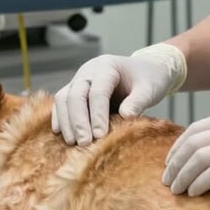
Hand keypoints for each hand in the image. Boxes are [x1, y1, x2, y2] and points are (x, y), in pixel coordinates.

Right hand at [51, 43, 186, 145]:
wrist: (146, 70)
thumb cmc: (149, 79)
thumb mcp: (149, 89)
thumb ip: (139, 101)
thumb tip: (125, 116)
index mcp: (107, 66)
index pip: (98, 91)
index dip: (97, 114)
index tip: (100, 135)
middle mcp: (89, 71)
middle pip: (76, 94)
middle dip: (78, 120)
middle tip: (84, 143)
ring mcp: (80, 79)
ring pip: (63, 98)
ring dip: (66, 121)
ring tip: (73, 143)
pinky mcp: (75, 90)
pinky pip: (61, 103)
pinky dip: (60, 118)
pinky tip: (61, 135)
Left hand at [162, 106, 209, 196]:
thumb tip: (209, 153)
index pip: (197, 128)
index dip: (180, 146)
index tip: (172, 161)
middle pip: (192, 142)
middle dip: (175, 162)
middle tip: (167, 179)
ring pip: (196, 158)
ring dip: (182, 176)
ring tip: (175, 190)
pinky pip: (209, 174)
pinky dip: (197, 184)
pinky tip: (193, 193)